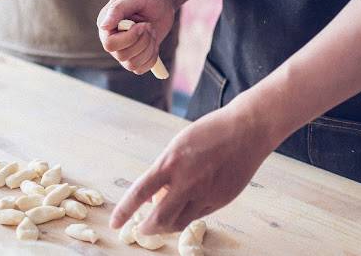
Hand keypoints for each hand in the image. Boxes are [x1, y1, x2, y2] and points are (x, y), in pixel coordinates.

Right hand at [97, 0, 174, 74]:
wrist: (162, 1)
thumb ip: (117, 10)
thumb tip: (103, 26)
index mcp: (106, 25)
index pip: (110, 45)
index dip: (129, 38)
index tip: (142, 25)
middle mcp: (112, 40)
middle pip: (122, 56)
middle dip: (142, 42)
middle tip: (148, 26)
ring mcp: (123, 50)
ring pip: (132, 65)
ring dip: (148, 48)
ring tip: (151, 31)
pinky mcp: (136, 57)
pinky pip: (141, 69)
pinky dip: (151, 57)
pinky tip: (153, 42)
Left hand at [110, 103, 272, 233]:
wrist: (246, 130)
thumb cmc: (209, 132)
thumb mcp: (178, 145)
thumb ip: (165, 171)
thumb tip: (154, 197)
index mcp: (170, 162)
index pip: (139, 193)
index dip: (124, 211)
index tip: (115, 223)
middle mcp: (186, 181)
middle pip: (159, 218)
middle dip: (146, 229)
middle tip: (141, 230)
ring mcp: (205, 193)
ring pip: (179, 223)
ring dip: (166, 227)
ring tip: (160, 223)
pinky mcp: (221, 200)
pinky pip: (197, 216)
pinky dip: (186, 217)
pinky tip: (184, 210)